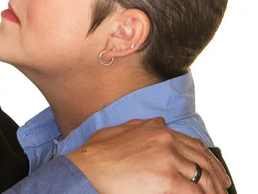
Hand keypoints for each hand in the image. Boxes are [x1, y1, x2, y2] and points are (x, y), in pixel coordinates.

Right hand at [65, 117, 230, 192]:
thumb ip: (141, 126)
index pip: (192, 143)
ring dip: (212, 188)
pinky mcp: (167, 179)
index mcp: (156, 129)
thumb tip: (157, 122)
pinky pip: (194, 191)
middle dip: (215, 173)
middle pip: (201, 158)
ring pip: (202, 176)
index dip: (206, 157)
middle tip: (222, 185)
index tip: (212, 168)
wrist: (88, 168)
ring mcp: (168, 158)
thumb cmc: (97, 154)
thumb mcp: (119, 130)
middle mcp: (166, 140)